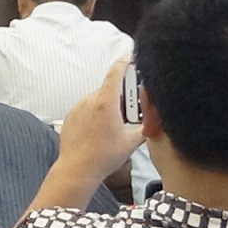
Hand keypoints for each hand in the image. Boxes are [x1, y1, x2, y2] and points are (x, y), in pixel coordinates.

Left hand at [58, 63, 147, 180]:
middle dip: (121, 96)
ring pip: (97, 100)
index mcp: (106, 102)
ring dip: (107, 106)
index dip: (124, 62)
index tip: (130, 57)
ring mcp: (77, 108)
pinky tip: (99, 131)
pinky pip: (85, 109)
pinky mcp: (70, 117)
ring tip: (113, 126)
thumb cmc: (104, 156)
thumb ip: (147, 127)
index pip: (116, 72)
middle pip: (109, 89)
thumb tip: (157, 120)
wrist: (77, 169)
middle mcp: (90, 101)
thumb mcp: (132, 142)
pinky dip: (94, 114)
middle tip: (129, 111)